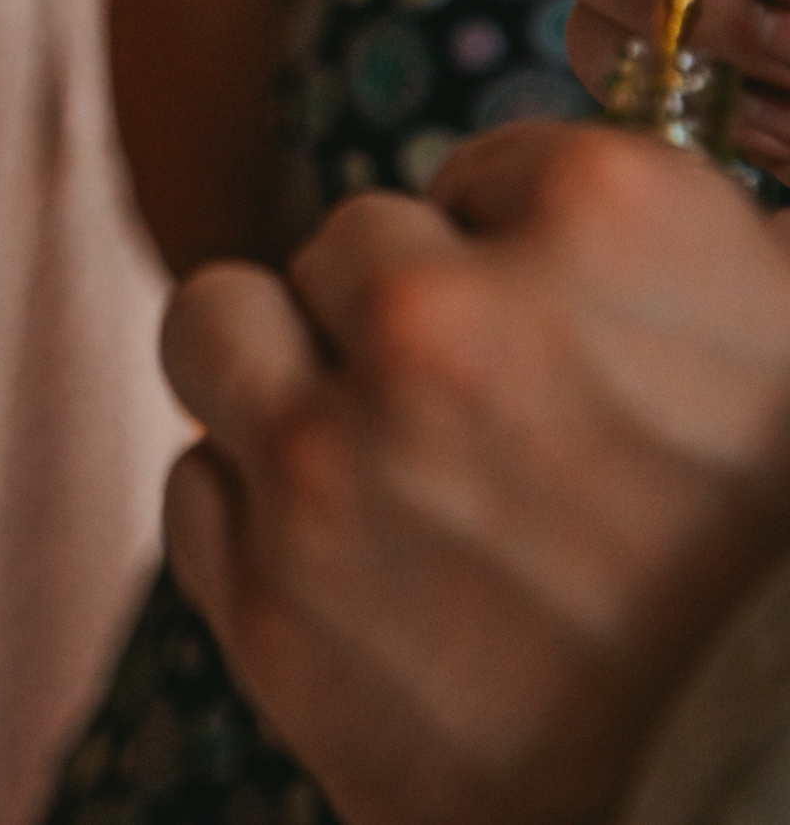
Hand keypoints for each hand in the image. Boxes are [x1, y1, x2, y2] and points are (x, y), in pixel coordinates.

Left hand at [162, 121, 789, 824]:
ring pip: (217, 324)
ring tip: (362, 450)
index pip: (485, 170)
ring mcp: (334, 461)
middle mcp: (439, 317)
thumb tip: (570, 196)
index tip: (560, 326)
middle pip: (346, 243)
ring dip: (276, 371)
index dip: (521, 248)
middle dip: (397, 311)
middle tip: (475, 411)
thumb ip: (696, 240)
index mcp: (605, 218)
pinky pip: (200, 485)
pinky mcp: (267, 600)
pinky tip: (361, 572)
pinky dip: (262, 517)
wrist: (768, 803)